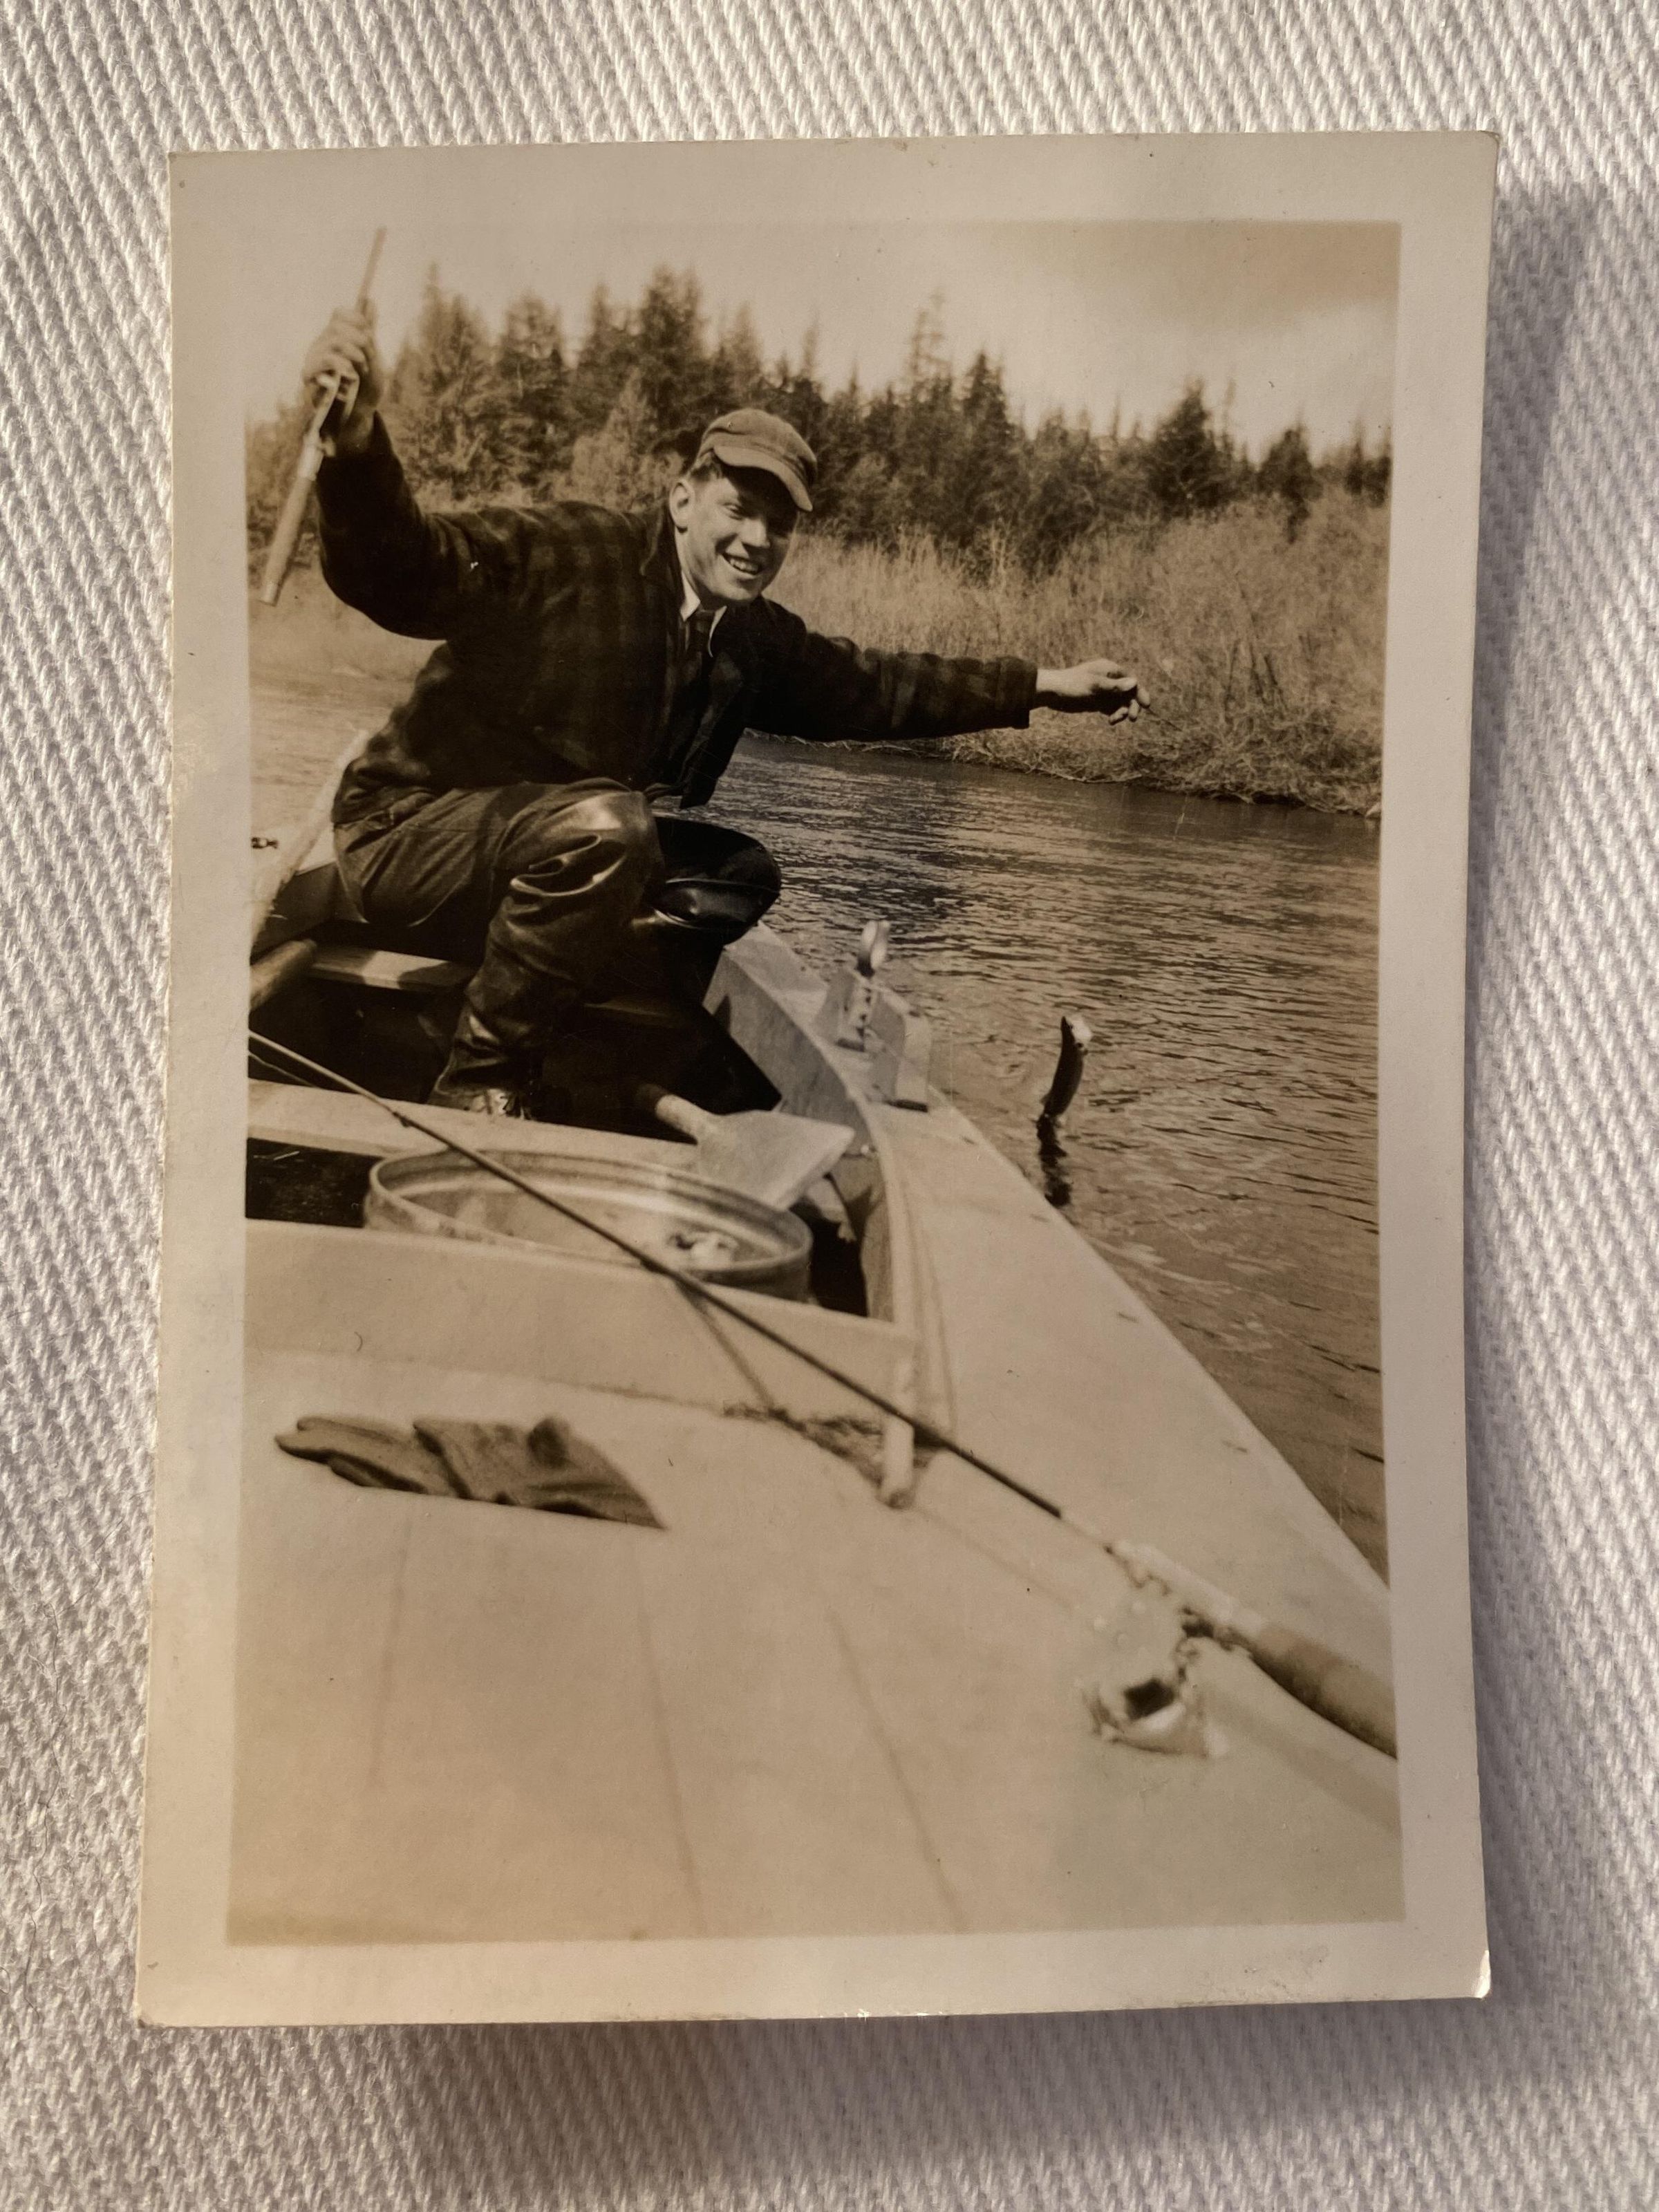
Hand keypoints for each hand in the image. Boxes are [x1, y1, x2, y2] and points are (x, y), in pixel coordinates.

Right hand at [301, 306, 381, 454]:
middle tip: (367, 362)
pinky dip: (342, 367)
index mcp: (334, 337)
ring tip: (360, 373)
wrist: (358, 417)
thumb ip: (369, 331)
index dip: (358, 321)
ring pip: (334, 342)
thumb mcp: (373, 358)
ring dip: (355, 356)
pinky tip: (350, 377)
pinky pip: (323, 361)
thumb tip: (370, 301)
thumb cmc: (364, 388)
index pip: (340, 314)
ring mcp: (313, 359)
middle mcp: (321, 344)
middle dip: (361, 342)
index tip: (370, 337)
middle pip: (339, 326)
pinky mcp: (309, 376)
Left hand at [1033, 659, 1144, 721]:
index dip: (1140, 692)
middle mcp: (1109, 680)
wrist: (1051, 692)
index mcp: (1110, 670)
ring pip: (1121, 703)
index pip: (1131, 681)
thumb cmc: (1071, 684)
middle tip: (1132, 718)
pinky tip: (1111, 721)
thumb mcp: (1093, 685)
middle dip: (1132, 705)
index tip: (1146, 705)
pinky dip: (1114, 715)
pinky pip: (1111, 709)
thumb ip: (1114, 686)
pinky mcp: (1097, 702)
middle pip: (1128, 693)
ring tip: (1115, 720)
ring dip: (1122, 712)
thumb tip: (1135, 682)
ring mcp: (1104, 692)